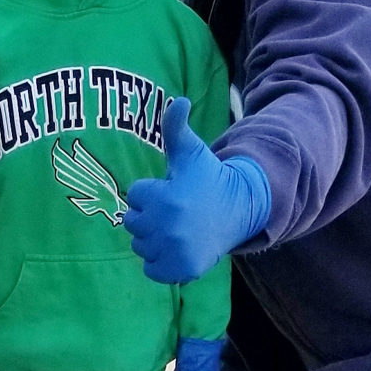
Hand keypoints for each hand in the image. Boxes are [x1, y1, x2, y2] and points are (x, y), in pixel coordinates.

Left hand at [123, 98, 271, 285]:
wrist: (238, 210)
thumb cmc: (208, 178)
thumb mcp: (190, 151)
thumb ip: (175, 127)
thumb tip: (178, 100)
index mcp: (166, 198)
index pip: (135, 196)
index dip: (152, 191)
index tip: (173, 190)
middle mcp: (168, 227)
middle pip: (132, 223)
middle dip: (150, 215)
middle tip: (175, 211)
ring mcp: (174, 251)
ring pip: (140, 246)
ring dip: (153, 239)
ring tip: (177, 229)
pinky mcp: (180, 270)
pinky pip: (151, 269)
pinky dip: (160, 263)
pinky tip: (177, 248)